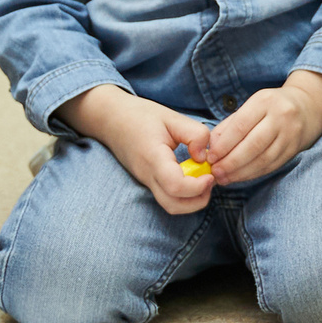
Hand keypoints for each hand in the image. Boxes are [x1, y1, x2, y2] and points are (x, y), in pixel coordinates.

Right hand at [78, 89, 214, 215]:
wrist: (111, 119)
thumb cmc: (141, 116)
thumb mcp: (172, 117)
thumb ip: (195, 134)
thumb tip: (205, 157)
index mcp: (153, 158)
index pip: (175, 186)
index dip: (198, 186)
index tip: (210, 173)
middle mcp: (148, 175)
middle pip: (173, 206)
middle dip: (198, 200)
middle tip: (209, 179)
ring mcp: (146, 181)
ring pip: (170, 206)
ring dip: (191, 200)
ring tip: (202, 179)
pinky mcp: (148, 182)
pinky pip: (167, 197)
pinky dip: (183, 195)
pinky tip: (191, 176)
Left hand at [206, 75, 321, 185]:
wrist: (307, 106)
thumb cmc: (271, 106)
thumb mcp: (251, 106)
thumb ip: (229, 125)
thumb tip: (211, 148)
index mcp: (264, 101)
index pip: (240, 126)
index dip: (224, 145)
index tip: (210, 158)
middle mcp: (280, 116)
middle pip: (252, 145)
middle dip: (231, 162)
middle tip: (216, 173)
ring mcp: (290, 134)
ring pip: (263, 159)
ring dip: (241, 172)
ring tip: (225, 178)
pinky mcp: (295, 149)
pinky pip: (272, 165)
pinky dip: (254, 174)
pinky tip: (241, 177)